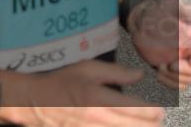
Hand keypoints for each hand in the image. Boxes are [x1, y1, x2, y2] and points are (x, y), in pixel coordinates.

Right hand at [9, 59, 163, 125]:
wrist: (34, 102)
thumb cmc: (60, 81)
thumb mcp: (86, 69)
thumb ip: (115, 72)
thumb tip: (140, 76)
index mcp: (101, 100)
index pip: (144, 111)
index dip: (155, 110)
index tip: (156, 108)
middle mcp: (100, 120)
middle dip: (151, 123)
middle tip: (151, 118)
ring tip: (137, 122)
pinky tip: (120, 125)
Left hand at [131, 0, 190, 88]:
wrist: (146, 21)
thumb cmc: (162, 11)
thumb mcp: (175, 7)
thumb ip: (186, 12)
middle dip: (188, 71)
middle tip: (171, 65)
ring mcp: (190, 62)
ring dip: (179, 78)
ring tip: (162, 68)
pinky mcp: (180, 71)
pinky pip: (182, 84)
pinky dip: (173, 83)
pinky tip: (160, 75)